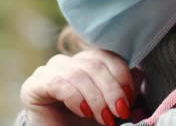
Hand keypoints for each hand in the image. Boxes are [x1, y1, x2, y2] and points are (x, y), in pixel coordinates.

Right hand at [20, 49, 134, 125]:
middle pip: (95, 64)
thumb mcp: (110, 109)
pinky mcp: (34, 85)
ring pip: (79, 72)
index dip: (122, 76)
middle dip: (112, 90)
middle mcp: (67, 63)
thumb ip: (124, 93)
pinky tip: (83, 112)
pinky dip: (76, 97)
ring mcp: (48, 71)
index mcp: (86, 64)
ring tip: (105, 118)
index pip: (107, 57)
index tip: (129, 101)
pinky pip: (58, 83)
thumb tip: (140, 73)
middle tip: (120, 112)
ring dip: (96, 97)